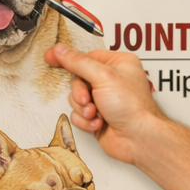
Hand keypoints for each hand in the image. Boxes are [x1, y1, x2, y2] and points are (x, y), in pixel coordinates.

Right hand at [44, 44, 165, 167]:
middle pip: (78, 80)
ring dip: (83, 109)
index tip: (50, 57)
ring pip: (76, 99)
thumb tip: (60, 51)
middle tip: (87, 99)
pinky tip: (98, 123)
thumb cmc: (133, 107)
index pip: (85, 57)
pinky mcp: (97, 117)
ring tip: (95, 113)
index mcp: (117, 64)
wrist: (138, 138)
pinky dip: (85, 121)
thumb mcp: (103, 76)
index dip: (69, 59)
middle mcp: (110, 80)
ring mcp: (103, 100)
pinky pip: (78, 115)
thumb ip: (78, 62)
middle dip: (80, 93)